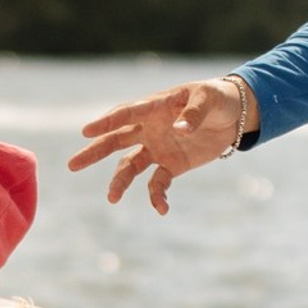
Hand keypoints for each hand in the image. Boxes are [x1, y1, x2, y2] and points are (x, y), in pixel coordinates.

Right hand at [68, 77, 248, 213]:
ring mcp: (157, 148)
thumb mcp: (209, 99)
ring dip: (120, 181)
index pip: (126, 114)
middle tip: (73, 165)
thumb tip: (179, 129)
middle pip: (115, 141)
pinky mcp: (170, 166)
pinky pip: (157, 183)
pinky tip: (162, 209)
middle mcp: (149, 129)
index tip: (87, 131)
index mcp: (154, 107)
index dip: (107, 122)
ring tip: (112, 198)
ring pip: (129, 166)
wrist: (235, 116)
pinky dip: (157, 197)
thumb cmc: (218, 99)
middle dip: (94, 152)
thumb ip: (193, 113)